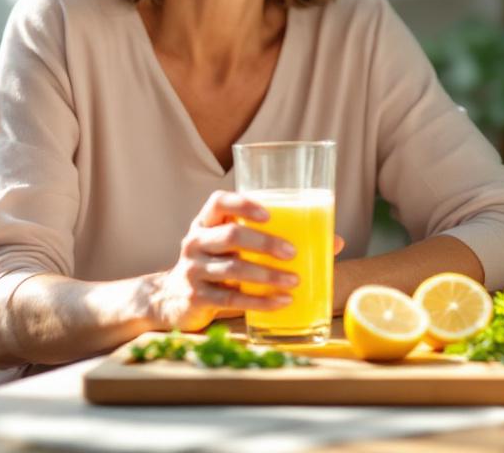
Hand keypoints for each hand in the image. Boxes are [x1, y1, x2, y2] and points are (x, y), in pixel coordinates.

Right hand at [149, 190, 301, 331]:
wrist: (171, 300)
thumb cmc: (215, 267)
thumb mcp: (229, 248)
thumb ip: (266, 241)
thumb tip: (332, 242)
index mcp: (204, 223)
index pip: (218, 202)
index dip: (243, 204)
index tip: (269, 215)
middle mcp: (195, 242)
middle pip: (231, 236)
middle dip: (265, 243)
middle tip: (292, 253)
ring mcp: (193, 270)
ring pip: (234, 268)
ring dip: (267, 275)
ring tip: (294, 281)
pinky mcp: (197, 298)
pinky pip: (232, 298)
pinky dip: (260, 300)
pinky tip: (281, 301)